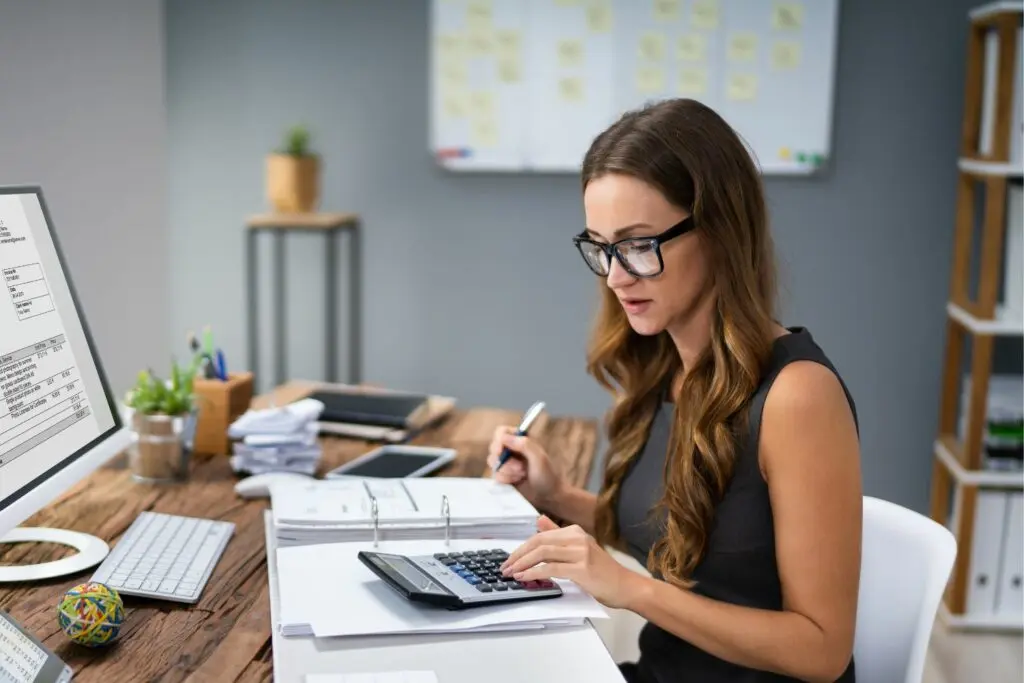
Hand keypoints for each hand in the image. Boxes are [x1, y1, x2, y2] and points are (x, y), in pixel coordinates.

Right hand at [486, 426, 564, 508]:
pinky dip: (505, 479)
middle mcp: (512, 449)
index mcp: (521, 439)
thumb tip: (505, 437)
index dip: (498, 440)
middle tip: (520, 468)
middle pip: (494, 447)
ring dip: (507, 471)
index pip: (501, 432)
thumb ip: (525, 445)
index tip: (500, 451)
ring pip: (493, 462)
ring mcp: (506, 462)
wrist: (548, 496)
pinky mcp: (503, 475)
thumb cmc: (548, 476)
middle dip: (505, 461)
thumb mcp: (540, 458)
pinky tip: (517, 481)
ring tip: (522, 475)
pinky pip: (495, 475)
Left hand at [499, 516, 642, 609]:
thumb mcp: (579, 549)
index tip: (509, 560)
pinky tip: (524, 577)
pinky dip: (534, 572)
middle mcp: (577, 537)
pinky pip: (551, 568)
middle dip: (518, 555)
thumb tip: (538, 521)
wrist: (625, 586)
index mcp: (575, 531)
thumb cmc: (602, 572)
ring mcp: (581, 552)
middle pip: (539, 542)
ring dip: (522, 563)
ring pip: (542, 553)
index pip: (541, 536)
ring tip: (511, 573)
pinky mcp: (582, 568)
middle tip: (505, 567)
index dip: (522, 548)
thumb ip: (558, 536)